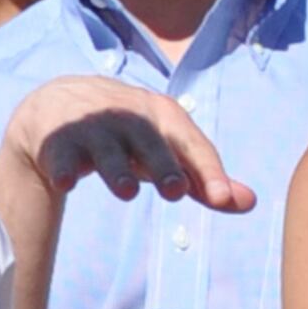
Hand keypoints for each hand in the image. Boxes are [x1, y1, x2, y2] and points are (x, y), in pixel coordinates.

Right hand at [0, 76, 254, 308]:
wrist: (60, 105)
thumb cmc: (127, 135)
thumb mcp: (166, 150)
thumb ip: (203, 178)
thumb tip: (249, 203)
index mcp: (162, 116)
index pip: (190, 143)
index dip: (207, 170)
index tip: (221, 198)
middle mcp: (129, 117)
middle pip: (149, 141)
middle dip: (163, 164)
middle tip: (177, 191)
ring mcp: (92, 127)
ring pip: (107, 150)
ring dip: (117, 169)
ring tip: (127, 193)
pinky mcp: (58, 142)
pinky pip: (62, 157)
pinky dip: (64, 169)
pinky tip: (66, 184)